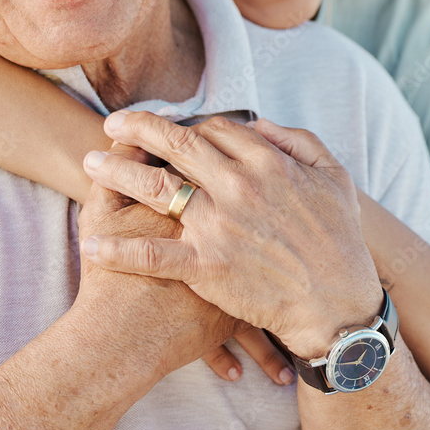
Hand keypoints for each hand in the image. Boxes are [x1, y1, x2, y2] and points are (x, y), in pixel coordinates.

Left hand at [81, 111, 384, 358]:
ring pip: (154, 187)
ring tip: (90, 162)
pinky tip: (91, 243)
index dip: (186, 125)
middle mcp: (237, 186)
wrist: (337, 307)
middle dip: (137, 129)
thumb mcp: (334, 177)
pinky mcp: (206, 268)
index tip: (168, 128)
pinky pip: (151, 255)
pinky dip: (118, 250)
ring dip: (116, 171)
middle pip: (175, 145)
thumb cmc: (340, 242)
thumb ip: (298, 141)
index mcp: (267, 162)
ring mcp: (218, 226)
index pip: (212, 129)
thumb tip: (259, 122)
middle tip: (110, 125)